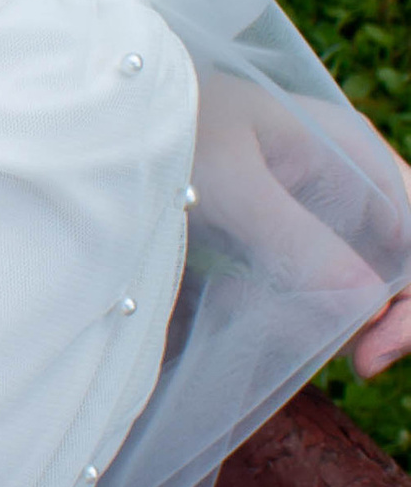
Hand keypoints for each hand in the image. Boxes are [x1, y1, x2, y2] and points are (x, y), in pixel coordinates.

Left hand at [191, 71, 410, 380]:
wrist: (105, 123)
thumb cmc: (170, 128)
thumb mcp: (232, 185)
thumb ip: (299, 243)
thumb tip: (371, 305)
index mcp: (353, 154)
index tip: (375, 349)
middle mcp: (348, 184)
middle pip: (401, 267)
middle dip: (381, 318)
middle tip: (354, 363)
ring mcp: (316, 215)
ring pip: (358, 288)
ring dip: (324, 320)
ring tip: (254, 312)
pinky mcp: (279, 243)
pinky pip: (308, 292)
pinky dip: (286, 314)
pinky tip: (235, 303)